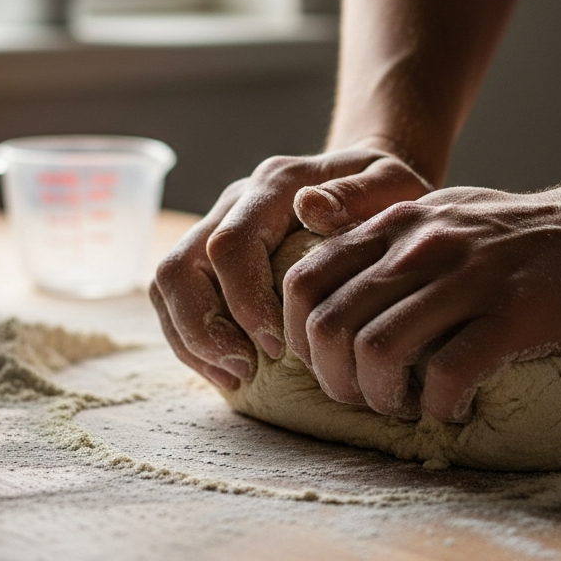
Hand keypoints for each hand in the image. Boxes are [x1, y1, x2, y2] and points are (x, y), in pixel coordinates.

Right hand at [150, 146, 432, 387]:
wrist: (370, 184)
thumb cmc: (390, 195)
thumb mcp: (393, 185)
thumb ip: (359, 195)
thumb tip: (311, 207)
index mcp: (276, 184)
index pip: (231, 245)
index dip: (245, 302)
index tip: (279, 345)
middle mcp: (236, 200)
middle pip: (181, 265)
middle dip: (205, 328)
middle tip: (248, 369)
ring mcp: (217, 224)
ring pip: (167, 283)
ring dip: (191, 338)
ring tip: (236, 376)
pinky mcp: (211, 254)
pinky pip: (173, 298)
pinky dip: (191, 340)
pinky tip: (228, 371)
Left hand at [282, 181, 560, 421]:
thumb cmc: (521, 239)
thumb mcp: (444, 214)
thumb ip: (384, 233)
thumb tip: (319, 252)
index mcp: (398, 224)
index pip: (305, 280)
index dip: (297, 338)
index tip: (326, 368)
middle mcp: (423, 244)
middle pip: (331, 325)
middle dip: (334, 382)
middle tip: (365, 401)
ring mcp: (470, 277)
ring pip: (379, 351)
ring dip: (381, 400)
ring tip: (408, 409)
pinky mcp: (516, 314)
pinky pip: (448, 374)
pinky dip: (440, 407)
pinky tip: (456, 408)